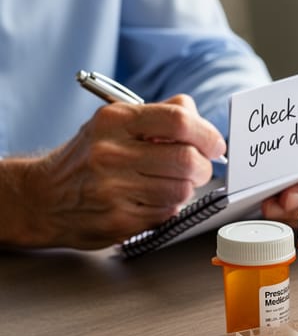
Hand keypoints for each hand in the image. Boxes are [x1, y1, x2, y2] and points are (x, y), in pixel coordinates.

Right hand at [3, 95, 225, 248]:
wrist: (42, 197)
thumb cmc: (88, 157)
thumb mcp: (115, 123)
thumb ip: (160, 115)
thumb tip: (199, 118)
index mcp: (116, 121)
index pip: (179, 120)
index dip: (208, 134)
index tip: (216, 145)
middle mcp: (112, 153)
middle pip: (187, 159)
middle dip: (204, 167)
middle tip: (200, 169)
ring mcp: (114, 189)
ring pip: (182, 189)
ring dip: (186, 188)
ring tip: (170, 184)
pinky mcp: (118, 220)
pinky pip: (167, 213)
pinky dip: (169, 207)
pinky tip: (151, 200)